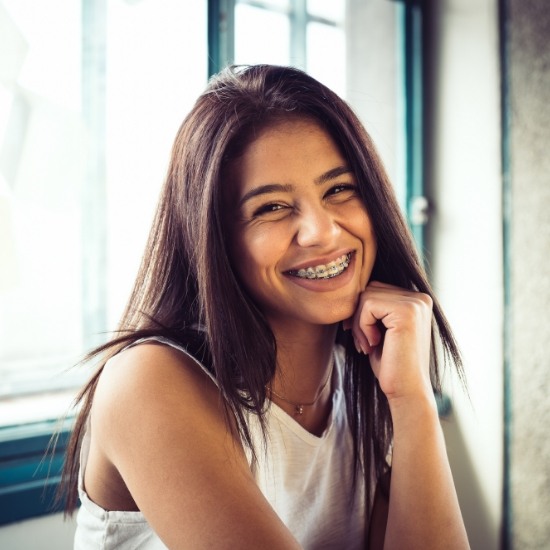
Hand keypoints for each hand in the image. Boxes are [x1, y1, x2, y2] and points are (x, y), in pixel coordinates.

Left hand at [344, 281, 433, 402]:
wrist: (406, 391)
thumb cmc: (391, 364)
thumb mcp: (381, 330)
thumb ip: (375, 309)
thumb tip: (349, 292)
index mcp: (417, 301)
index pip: (376, 289)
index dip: (362, 312)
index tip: (361, 336)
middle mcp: (420, 299)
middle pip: (370, 289)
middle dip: (358, 316)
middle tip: (362, 343)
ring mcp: (415, 304)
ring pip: (367, 297)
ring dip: (359, 323)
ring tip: (367, 345)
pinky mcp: (406, 312)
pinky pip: (368, 306)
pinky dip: (362, 326)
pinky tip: (373, 345)